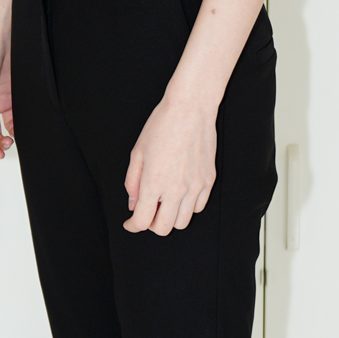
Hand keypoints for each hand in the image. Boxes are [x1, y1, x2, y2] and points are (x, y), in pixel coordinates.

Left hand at [123, 89, 217, 234]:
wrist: (191, 109)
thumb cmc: (162, 125)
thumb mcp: (138, 152)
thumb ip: (133, 182)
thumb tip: (134, 203)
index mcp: (154, 183)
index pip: (142, 222)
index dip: (133, 226)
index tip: (130, 223)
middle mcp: (176, 189)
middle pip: (163, 228)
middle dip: (150, 224)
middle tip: (147, 212)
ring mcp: (195, 187)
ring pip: (183, 222)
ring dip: (170, 218)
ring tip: (164, 203)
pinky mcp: (208, 181)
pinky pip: (198, 208)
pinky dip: (187, 207)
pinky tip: (180, 194)